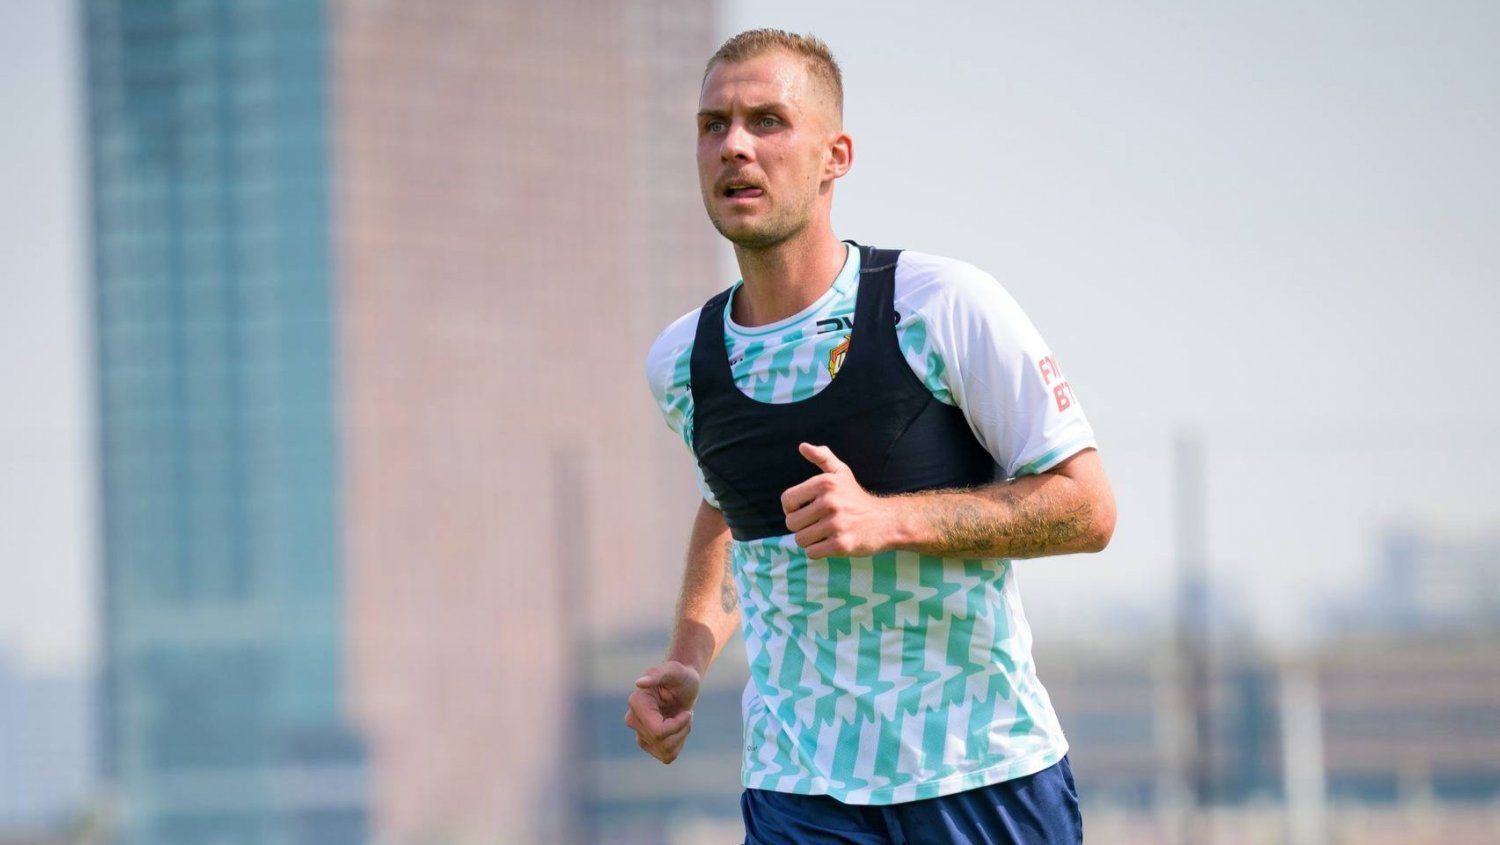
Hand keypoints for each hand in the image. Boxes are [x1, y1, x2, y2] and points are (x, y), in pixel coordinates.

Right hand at [623, 660, 700, 763]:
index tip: (688, 712)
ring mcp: (638, 734)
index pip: (658, 732)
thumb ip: (658, 674)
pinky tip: (677, 729)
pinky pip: (667, 756)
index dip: (679, 725)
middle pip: (662, 742)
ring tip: (682, 719)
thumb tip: (639, 683)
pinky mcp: (647, 744)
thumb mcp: (675, 671)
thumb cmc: (680, 676)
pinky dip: (678, 743)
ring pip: (666, 751)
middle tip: (687, 713)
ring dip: (681, 736)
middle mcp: (632, 720)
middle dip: (682, 729)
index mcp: (636, 703)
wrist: (683, 686)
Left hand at [780, 442, 894, 558]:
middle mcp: (830, 502)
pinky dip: (817, 551)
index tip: (805, 509)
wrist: (886, 521)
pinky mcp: (841, 545)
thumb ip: (822, 457)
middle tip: (816, 524)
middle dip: (801, 526)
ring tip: (823, 533)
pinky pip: (812, 552)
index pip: (787, 500)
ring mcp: (836, 524)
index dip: (792, 508)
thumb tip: (802, 446)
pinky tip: (829, 543)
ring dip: (809, 540)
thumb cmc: (856, 497)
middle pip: (791, 523)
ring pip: (801, 539)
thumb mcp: (841, 472)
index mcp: (825, 483)